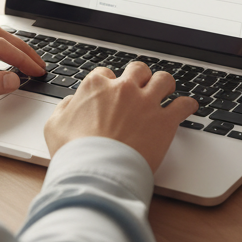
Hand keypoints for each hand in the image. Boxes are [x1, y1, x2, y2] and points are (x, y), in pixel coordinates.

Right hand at [44, 60, 197, 172]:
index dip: (108, 83)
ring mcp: (146, 103)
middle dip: (140, 76)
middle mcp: (124, 89)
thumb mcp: (54, 126)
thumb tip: (72, 102)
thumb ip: (64, 108)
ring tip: (166, 91)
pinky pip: (183, 105)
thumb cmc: (74, 152)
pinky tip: (188, 107)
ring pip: (164, 80)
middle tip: (141, 87)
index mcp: (96, 86)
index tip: (111, 93)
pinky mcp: (164, 121)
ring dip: (165, 85)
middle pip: (138, 69)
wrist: (97, 172)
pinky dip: (187, 105)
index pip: (105, 74)